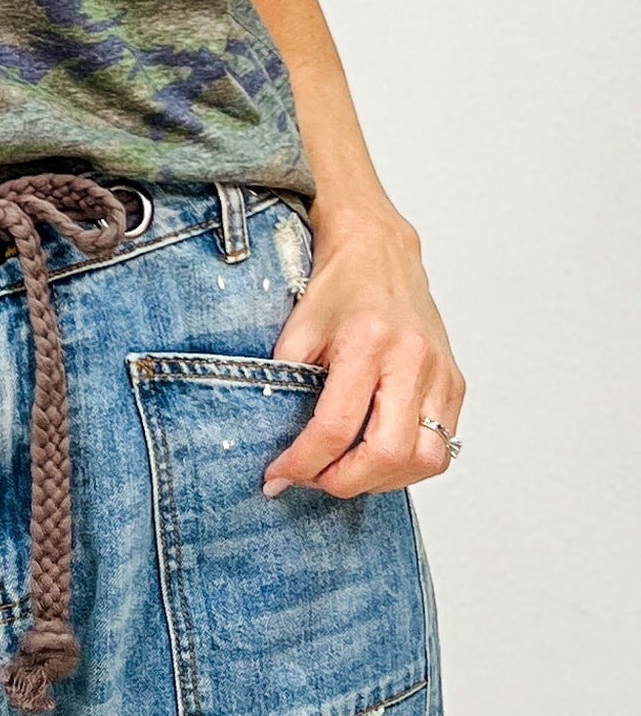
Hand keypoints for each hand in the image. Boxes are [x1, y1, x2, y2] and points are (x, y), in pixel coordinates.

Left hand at [262, 200, 464, 498]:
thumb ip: (285, 380)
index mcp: (367, 341)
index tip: (278, 474)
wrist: (378, 248)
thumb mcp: (297, 327)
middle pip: (388, 452)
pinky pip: (441, 445)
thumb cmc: (337, 285)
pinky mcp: (455, 382)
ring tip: (346, 471)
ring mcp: (440, 372)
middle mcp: (411, 359)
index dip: (304, 461)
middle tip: (313, 480)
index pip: (336, 426)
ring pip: (425, 459)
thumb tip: (274, 440)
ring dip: (382, 480)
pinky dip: (408, 463)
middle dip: (345, 481)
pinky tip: (377, 455)